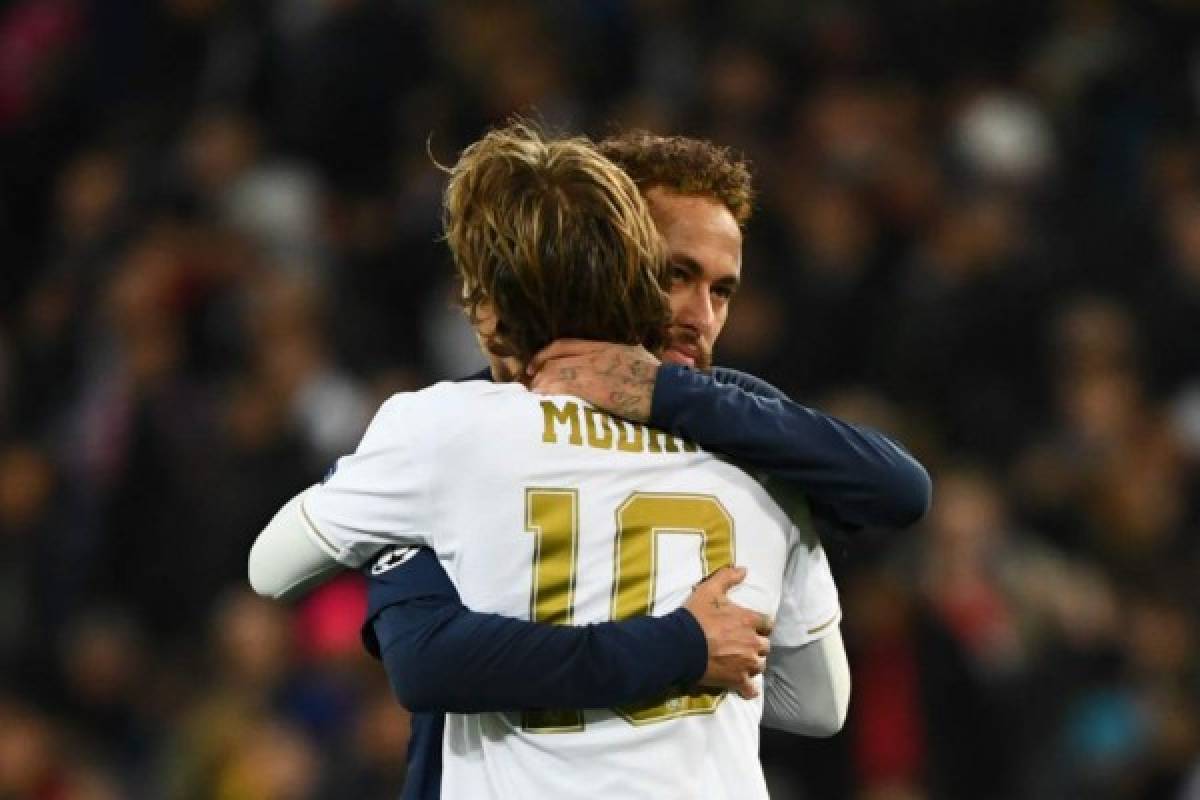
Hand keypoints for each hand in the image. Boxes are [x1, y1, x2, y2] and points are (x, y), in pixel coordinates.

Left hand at [527, 339, 659, 423]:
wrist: (664, 391)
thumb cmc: (659, 378)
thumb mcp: (637, 356)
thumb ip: (622, 355)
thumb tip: (622, 358)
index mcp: (604, 346)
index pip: (565, 344)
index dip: (545, 353)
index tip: (535, 364)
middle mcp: (593, 355)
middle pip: (554, 359)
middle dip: (538, 371)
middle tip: (531, 383)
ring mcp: (590, 371)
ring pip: (553, 373)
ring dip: (540, 385)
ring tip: (534, 396)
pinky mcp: (590, 388)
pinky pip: (559, 387)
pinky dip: (546, 393)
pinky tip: (540, 401)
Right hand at [683, 566, 772, 699]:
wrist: (681, 645)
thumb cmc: (696, 617)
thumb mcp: (709, 590)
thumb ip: (727, 577)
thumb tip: (744, 569)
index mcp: (749, 620)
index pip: (767, 623)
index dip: (760, 624)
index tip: (752, 626)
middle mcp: (752, 642)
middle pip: (765, 646)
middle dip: (757, 645)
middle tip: (744, 644)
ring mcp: (746, 663)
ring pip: (759, 665)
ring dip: (753, 664)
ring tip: (742, 663)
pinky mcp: (736, 680)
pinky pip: (750, 688)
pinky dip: (749, 689)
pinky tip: (746, 688)